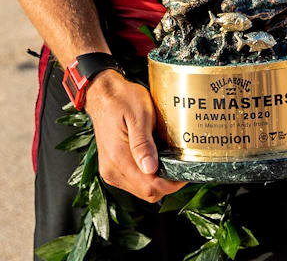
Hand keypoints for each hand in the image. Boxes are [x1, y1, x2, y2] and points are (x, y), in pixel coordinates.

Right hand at [84, 71, 185, 202]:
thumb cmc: (121, 99)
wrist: (101, 93)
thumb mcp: (138, 115)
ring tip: (167, 161)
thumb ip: (143, 144)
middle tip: (179, 166)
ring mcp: (110, 171)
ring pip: (141, 190)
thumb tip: (151, 169)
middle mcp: (111, 169)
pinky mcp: (111, 169)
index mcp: (118, 157)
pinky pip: (134, 183)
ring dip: (157, 181)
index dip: (172, 184)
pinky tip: (154, 161)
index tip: (185, 172)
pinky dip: (147, 177)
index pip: (150, 187)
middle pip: (147, 193)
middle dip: (167, 184)